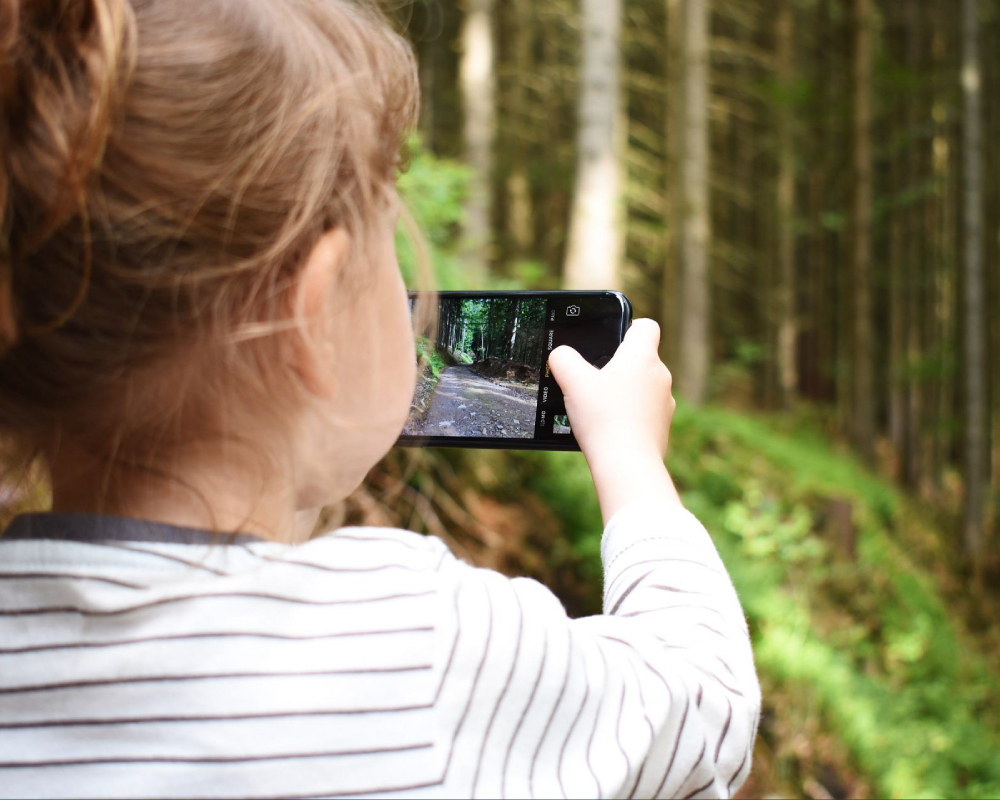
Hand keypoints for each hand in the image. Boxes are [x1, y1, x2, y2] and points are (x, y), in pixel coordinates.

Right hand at [548, 319, 679, 521]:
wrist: (627, 465)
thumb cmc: (603, 418)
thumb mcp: (572, 381)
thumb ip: (563, 359)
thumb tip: (560, 355)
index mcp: (642, 357)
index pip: (645, 326)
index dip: (628, 327)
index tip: (611, 340)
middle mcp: (660, 377)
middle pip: (641, 359)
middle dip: (619, 366)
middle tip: (594, 380)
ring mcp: (664, 404)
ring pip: (643, 388)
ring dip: (624, 393)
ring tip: (599, 408)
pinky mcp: (662, 428)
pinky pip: (644, 414)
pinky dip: (629, 417)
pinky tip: (609, 429)